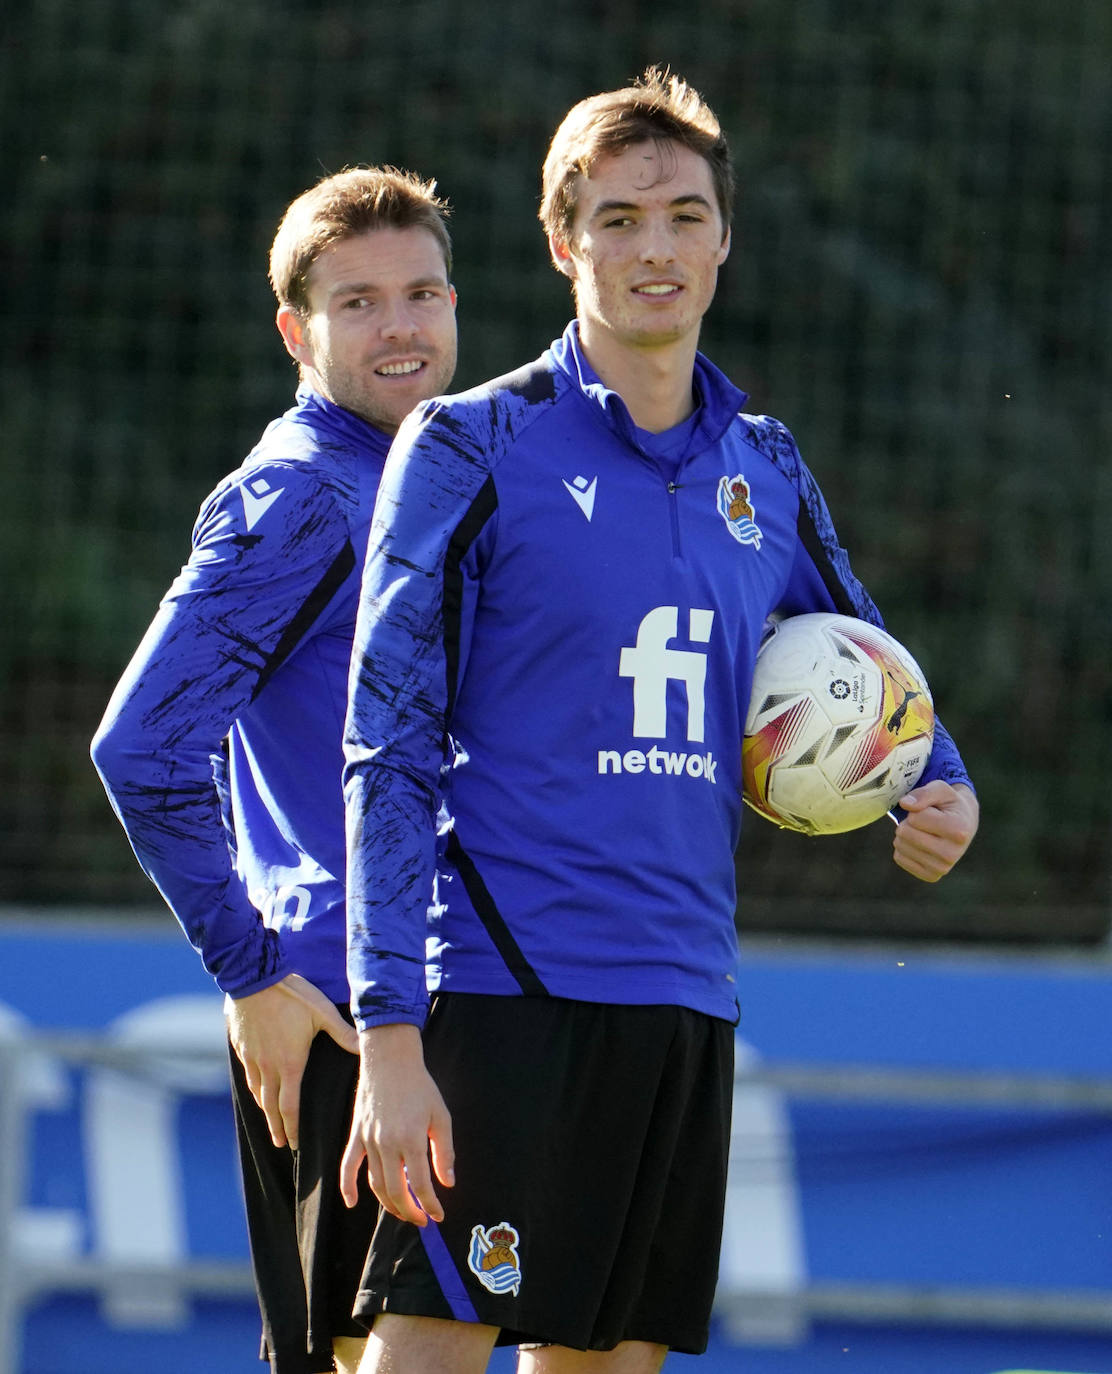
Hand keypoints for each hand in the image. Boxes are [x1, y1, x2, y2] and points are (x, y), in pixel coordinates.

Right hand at [225, 973, 357, 1149]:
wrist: (254, 978)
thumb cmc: (292, 995)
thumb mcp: (322, 1012)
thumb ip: (343, 1033)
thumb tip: (366, 1047)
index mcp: (290, 1064)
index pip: (290, 1106)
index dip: (292, 1128)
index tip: (294, 1144)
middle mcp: (268, 1067)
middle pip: (271, 1107)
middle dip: (277, 1128)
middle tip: (282, 1143)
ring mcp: (252, 1058)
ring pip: (257, 1093)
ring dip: (264, 1111)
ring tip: (269, 1122)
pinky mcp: (241, 1047)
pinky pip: (247, 1075)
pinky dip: (253, 1089)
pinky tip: (256, 1090)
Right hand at [339, 1023, 453, 1226]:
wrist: (390, 1060)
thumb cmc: (420, 1086)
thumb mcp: (441, 1115)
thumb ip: (444, 1151)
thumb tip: (446, 1183)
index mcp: (411, 1139)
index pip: (421, 1185)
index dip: (430, 1205)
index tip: (438, 1215)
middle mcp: (387, 1144)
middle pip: (396, 1191)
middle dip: (410, 1211)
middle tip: (421, 1220)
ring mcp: (368, 1140)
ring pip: (375, 1184)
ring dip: (388, 1204)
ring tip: (402, 1212)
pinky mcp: (356, 1135)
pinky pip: (348, 1166)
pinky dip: (348, 1187)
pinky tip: (352, 1202)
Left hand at [893, 780, 978, 882]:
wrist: (962, 825)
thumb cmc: (948, 804)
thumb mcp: (940, 789)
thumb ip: (924, 793)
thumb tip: (905, 804)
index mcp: (959, 831)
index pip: (915, 818)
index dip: (917, 810)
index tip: (933, 811)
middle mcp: (952, 854)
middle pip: (905, 833)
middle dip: (909, 822)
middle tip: (925, 822)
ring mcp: (942, 868)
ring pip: (900, 845)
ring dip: (906, 834)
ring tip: (924, 831)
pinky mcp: (931, 876)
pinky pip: (899, 857)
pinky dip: (904, 847)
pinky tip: (921, 844)